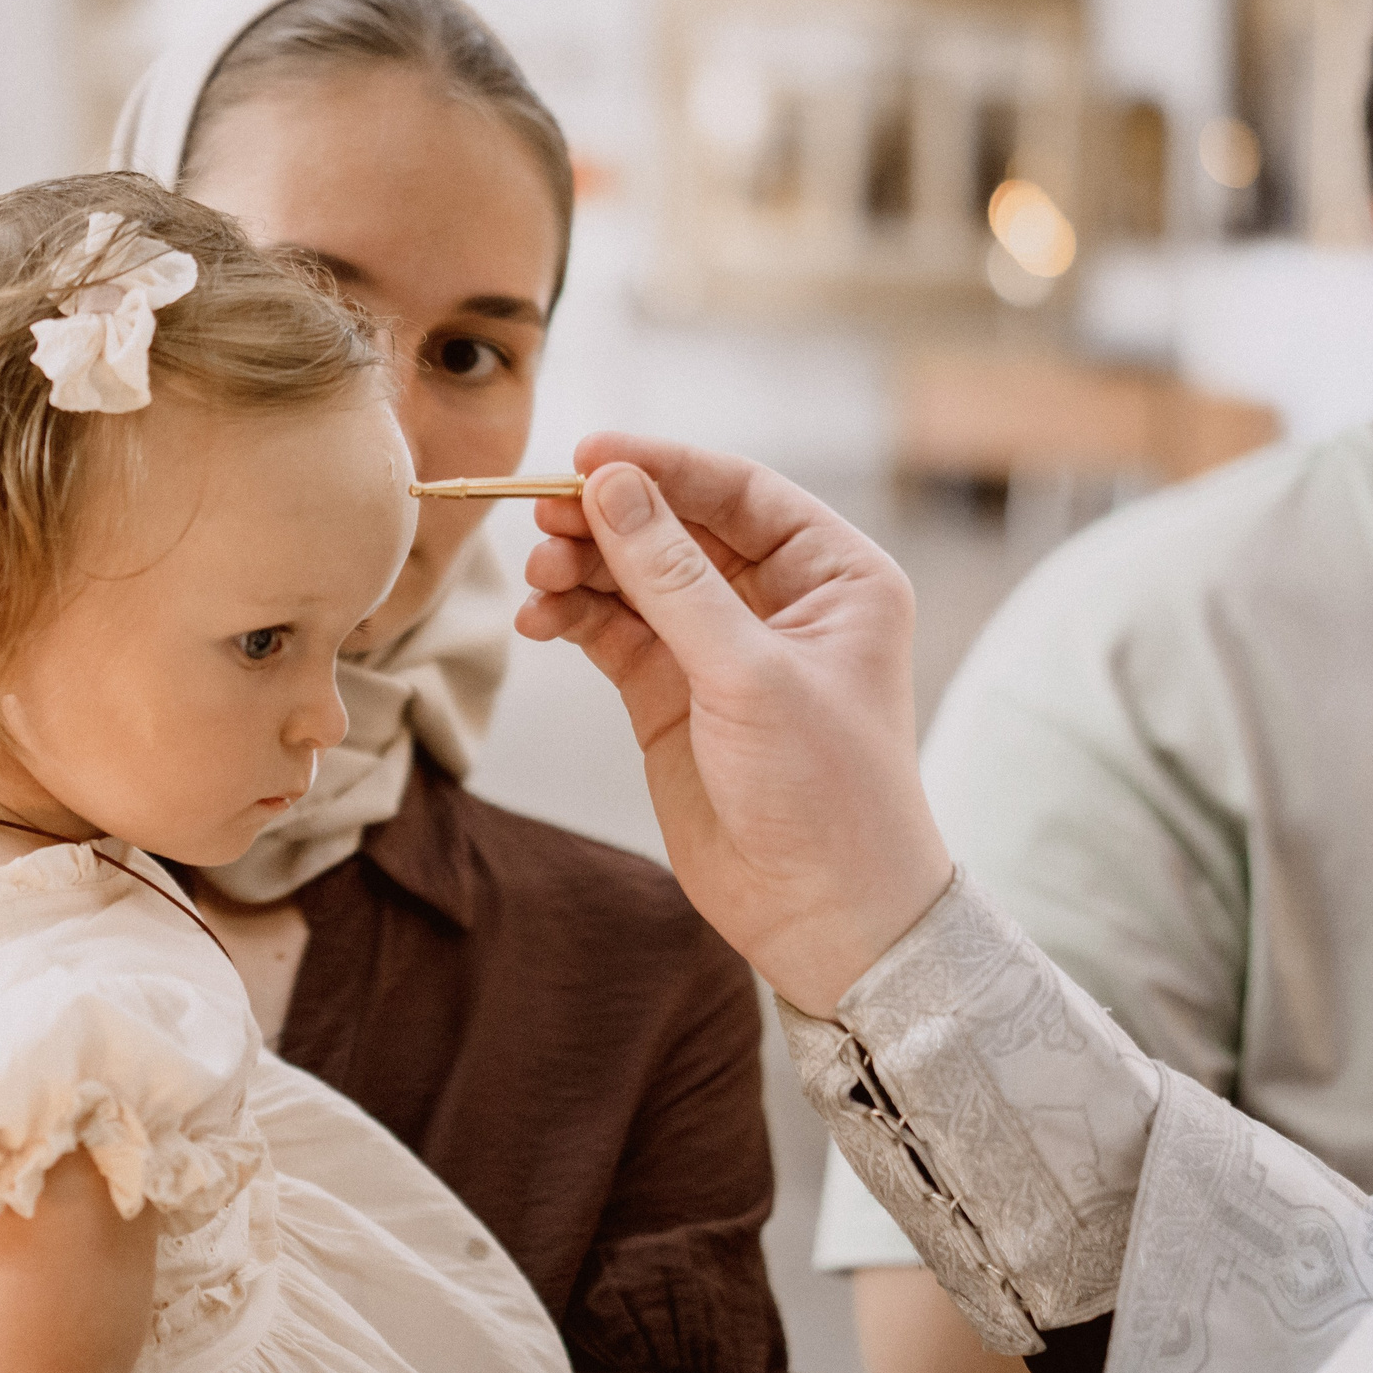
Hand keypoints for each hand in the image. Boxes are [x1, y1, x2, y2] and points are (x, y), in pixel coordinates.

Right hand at [516, 433, 951, 1016]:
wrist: (825, 917)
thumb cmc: (825, 793)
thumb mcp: (749, 674)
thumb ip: (673, 578)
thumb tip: (612, 486)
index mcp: (835, 575)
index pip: (737, 490)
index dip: (661, 467)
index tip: (586, 455)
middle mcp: (780, 600)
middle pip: (677, 526)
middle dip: (608, 518)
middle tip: (540, 516)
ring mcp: (720, 647)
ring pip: (636, 576)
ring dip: (582, 567)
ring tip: (537, 576)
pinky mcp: (672, 693)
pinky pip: (612, 630)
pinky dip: (573, 616)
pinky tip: (539, 618)